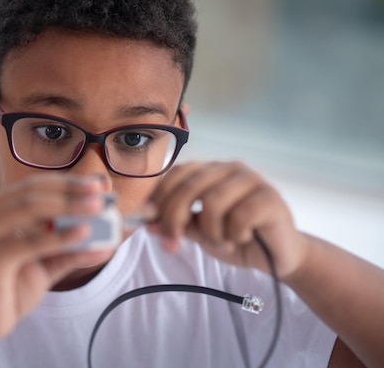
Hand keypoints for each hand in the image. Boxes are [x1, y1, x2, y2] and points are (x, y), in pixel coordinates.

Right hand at [0, 173, 110, 351]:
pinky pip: (30, 241)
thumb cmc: (8, 291)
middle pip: (32, 192)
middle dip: (70, 189)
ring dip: (69, 206)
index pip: (32, 187)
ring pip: (30, 208)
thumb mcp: (44, 266)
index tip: (96, 184)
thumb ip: (69, 251)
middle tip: (100, 192)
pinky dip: (60, 236)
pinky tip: (83, 233)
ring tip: (98, 208)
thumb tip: (106, 243)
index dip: (65, 183)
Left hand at [147, 161, 307, 278]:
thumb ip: (176, 224)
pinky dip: (233, 235)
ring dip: (211, 232)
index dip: (158, 199)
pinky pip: (238, 217)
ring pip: (212, 204)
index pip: (176, 174)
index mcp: (211, 170)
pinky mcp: (270, 198)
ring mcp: (252, 180)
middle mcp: (230, 168)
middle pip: (189, 188)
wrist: (278, 257)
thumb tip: (146, 222)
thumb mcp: (199, 231)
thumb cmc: (236, 239)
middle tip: (173, 245)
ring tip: (222, 243)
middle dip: (174, 220)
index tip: (148, 224)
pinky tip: (242, 239)